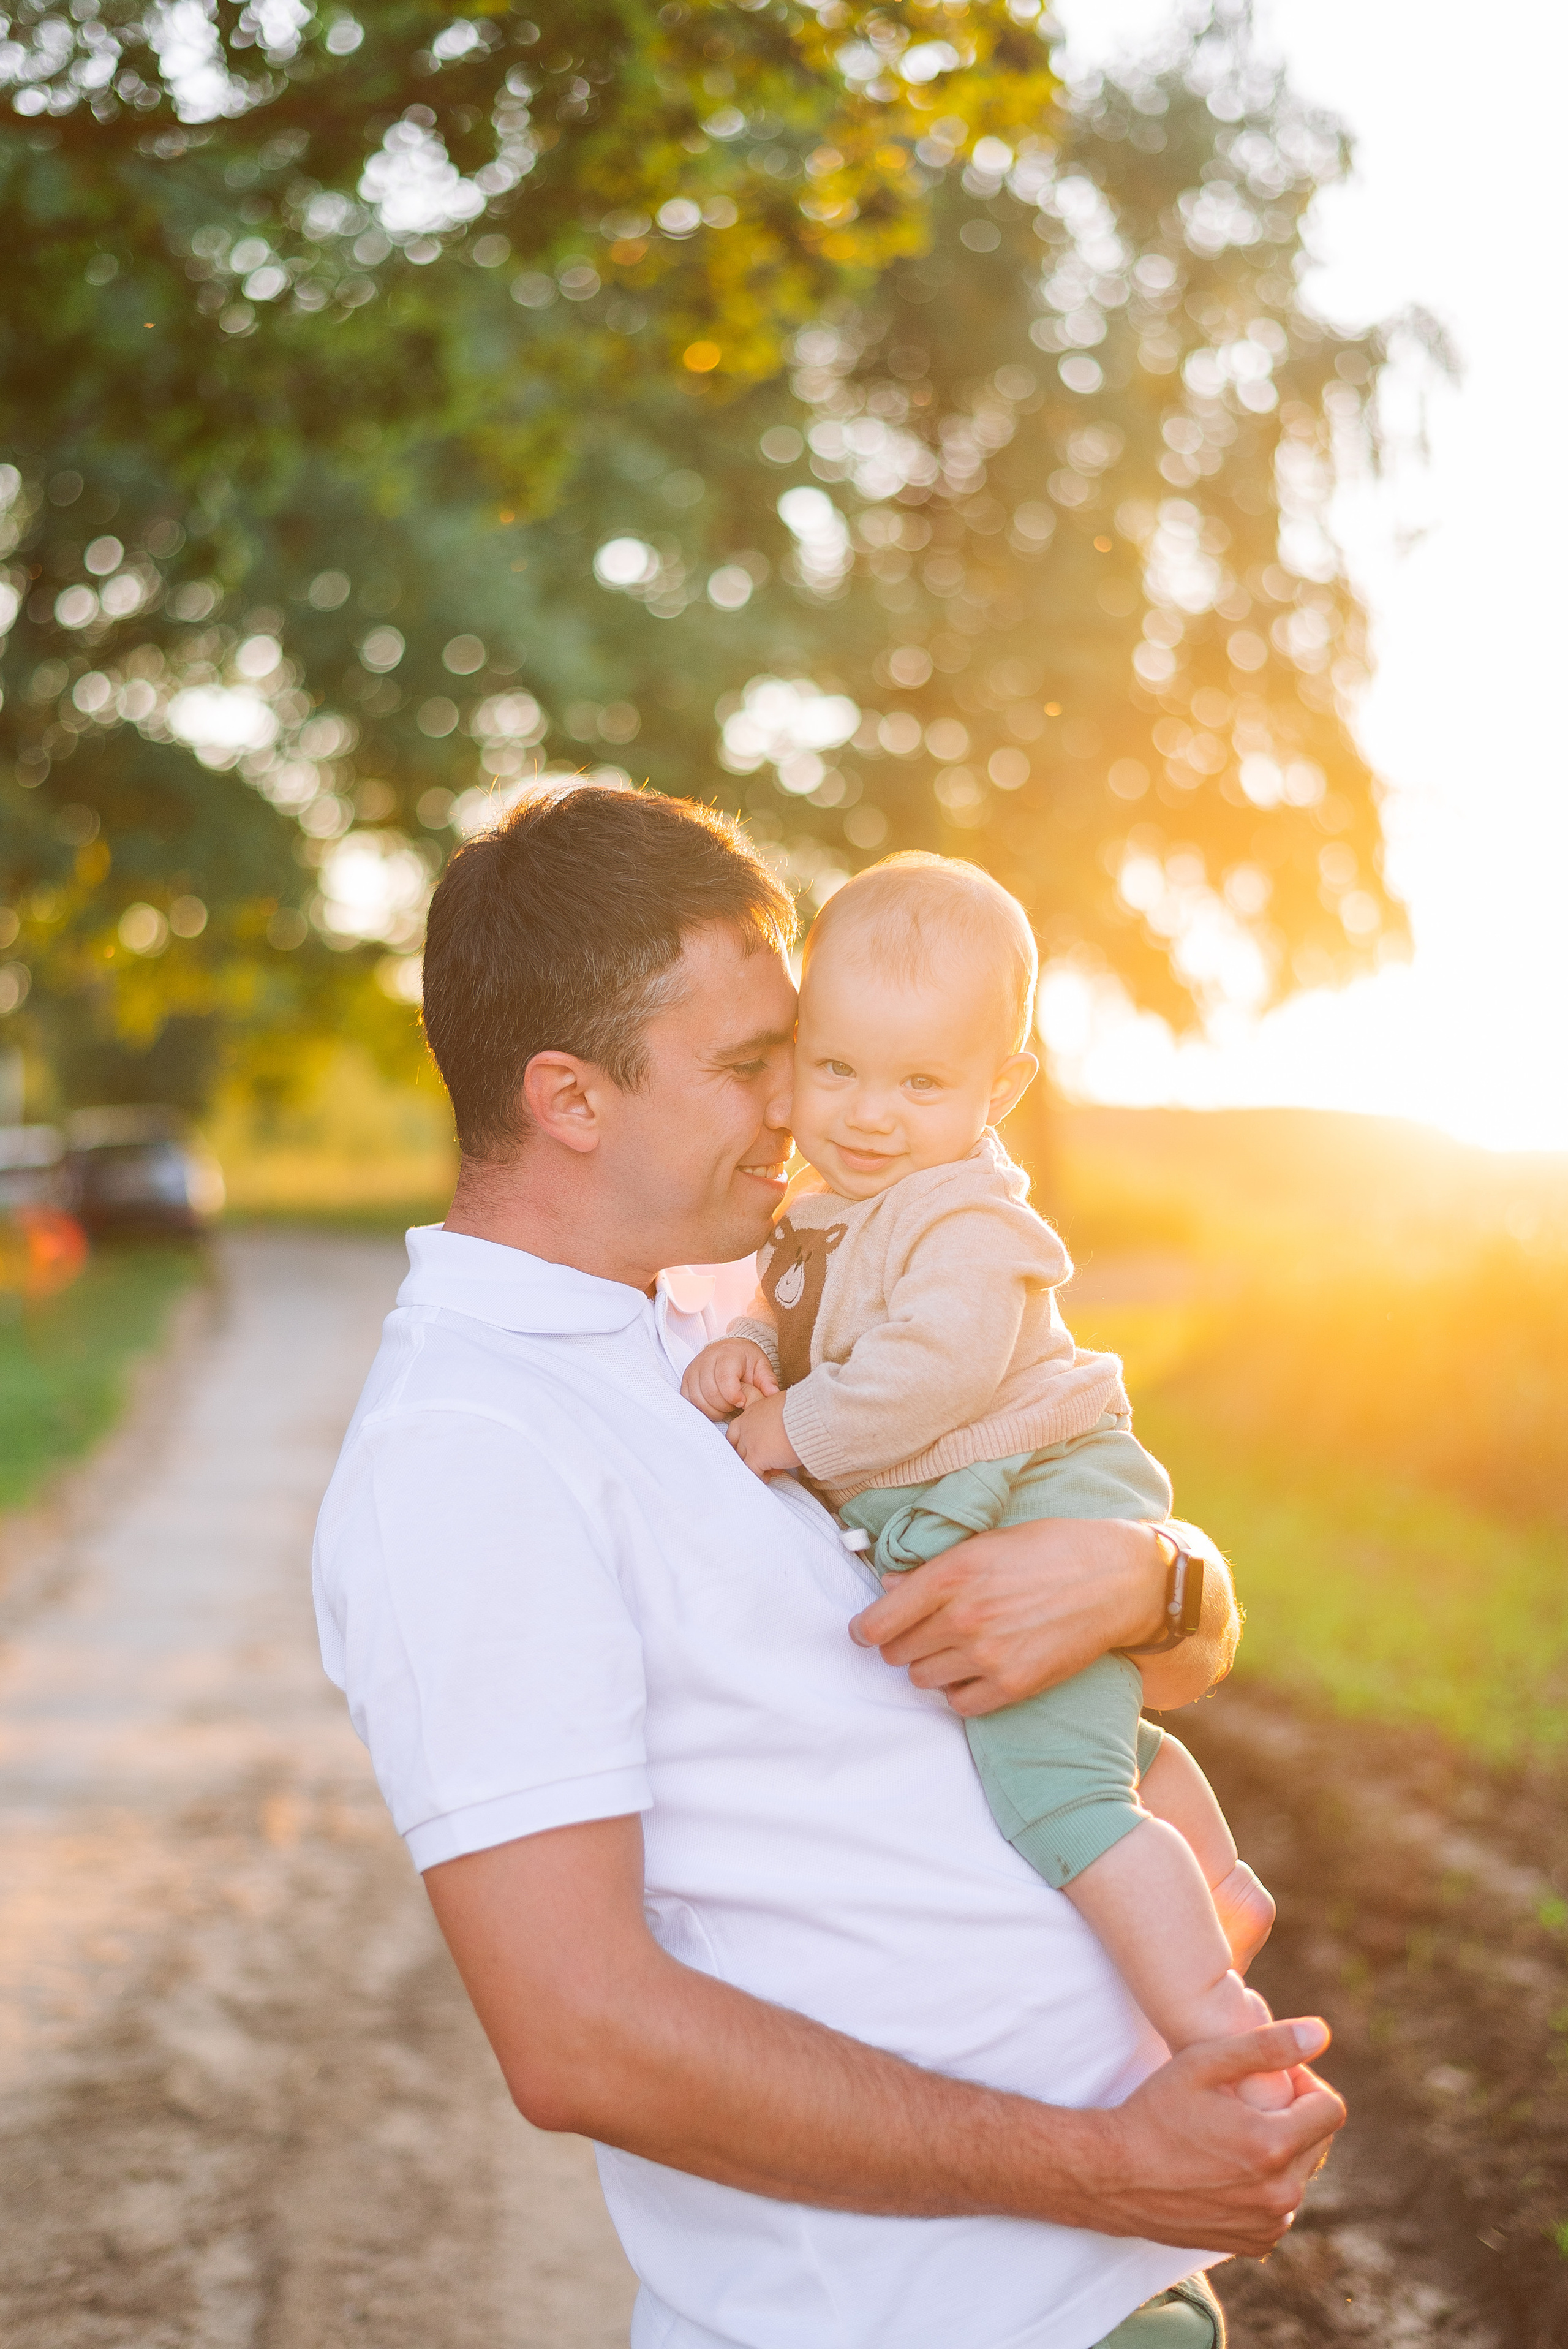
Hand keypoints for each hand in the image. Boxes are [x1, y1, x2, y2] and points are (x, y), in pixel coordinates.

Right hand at [681, 1339, 778, 1421]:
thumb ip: (767, 1380)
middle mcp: (707, 1359)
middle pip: (711, 1393)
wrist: (731, 1351)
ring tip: (726, 1405)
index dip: (734, 1396)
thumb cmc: (746, 1361)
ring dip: (713, 1409)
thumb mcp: (761, 1367)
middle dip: (725, 1406)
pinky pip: (689, 1401)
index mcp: (727, 1354)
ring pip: (698, 1399)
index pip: (724, 1379)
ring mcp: (694, 1369)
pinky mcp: (686, 1380)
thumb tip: (772, 1394)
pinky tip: (714, 1406)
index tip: (742, 1402)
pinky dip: (702, 1409)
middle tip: (735, 1404)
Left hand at [726, 1389, 801, 1477]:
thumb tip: (784, 1419)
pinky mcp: (757, 1457)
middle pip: (738, 1446)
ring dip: (757, 1467)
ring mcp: (750, 1442)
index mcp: (753, 1412)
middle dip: (748, 1456)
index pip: (736, 1429)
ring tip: (771, 1470)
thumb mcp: (785, 1405)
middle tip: (760, 1462)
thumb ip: (776, 1414)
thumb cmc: (804, 1409)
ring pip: (744, 1460)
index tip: (750, 1448)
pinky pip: (752, 1471)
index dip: (742, 1441)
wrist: (811, 1417)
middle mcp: (747, 1426)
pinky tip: (770, 1476)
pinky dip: (760, 1476)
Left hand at [849, 1516, 1176, 1716]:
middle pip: (897, 1653)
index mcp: (951, 1575)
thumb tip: (889, 1586)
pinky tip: (975, 1671)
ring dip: (929, 1667)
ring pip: (923, 1680)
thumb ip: (934, 1569)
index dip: (867, 1629)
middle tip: (920, 1634)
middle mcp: (964, 1618)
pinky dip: (960, 1691)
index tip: (868, 1632)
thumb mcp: (987, 1543)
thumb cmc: (1051, 1549)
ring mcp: (988, 1656)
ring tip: (953, 1649)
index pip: (878, 1621)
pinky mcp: (1014, 1685)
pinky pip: (960, 1704)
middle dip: (901, 1644)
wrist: (1116, 1579)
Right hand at [1078, 2018, 1344, 2257]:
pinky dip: (1265, 2186)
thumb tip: (1322, 2033)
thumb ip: (1267, 2046)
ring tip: (1233, 2134)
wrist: (1112, 2175)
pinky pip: (1279, 2206)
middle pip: (1317, 2141)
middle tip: (1246, 2102)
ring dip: (1279, 2151)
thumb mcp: (1203, 2063)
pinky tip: (1227, 2168)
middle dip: (1293, 2116)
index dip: (1305, 2084)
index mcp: (1273, 2146)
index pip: (1331, 2109)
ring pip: (1299, 2174)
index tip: (1272, 2079)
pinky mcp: (1253, 2243)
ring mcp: (1268, 2224)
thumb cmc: (1155, 2111)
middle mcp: (1280, 2194)